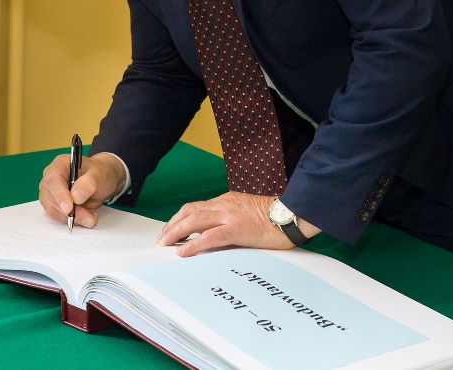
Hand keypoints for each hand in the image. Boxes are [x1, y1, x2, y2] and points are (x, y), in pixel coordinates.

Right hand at [38, 151, 125, 227]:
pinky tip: (86, 215)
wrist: (101, 181)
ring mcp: (51, 192)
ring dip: (73, 217)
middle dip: (71, 211)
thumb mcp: (100, 174)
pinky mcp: (53, 204)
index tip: (69, 208)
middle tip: (89, 217)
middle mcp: (51, 178)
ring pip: (54, 210)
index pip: (53, 179)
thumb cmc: (99, 173)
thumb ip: (89, 183)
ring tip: (91, 215)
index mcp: (60, 164)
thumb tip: (76, 196)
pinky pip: (58, 216)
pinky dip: (73, 220)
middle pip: (52, 198)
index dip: (59, 195)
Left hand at [156, 192, 320, 256]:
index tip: (170, 229)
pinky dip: (193, 244)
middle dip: (172, 225)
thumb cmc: (274, 218)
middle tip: (162, 239)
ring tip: (166, 244)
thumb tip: (213, 237)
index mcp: (227, 200)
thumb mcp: (246, 214)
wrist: (291, 215)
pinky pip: (209, 236)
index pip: (196, 207)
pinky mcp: (236, 228)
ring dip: (176, 232)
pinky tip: (183, 251)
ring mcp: (229, 215)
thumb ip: (229, 221)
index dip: (180, 218)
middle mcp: (224, 204)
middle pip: (189, 212)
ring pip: (194, 221)